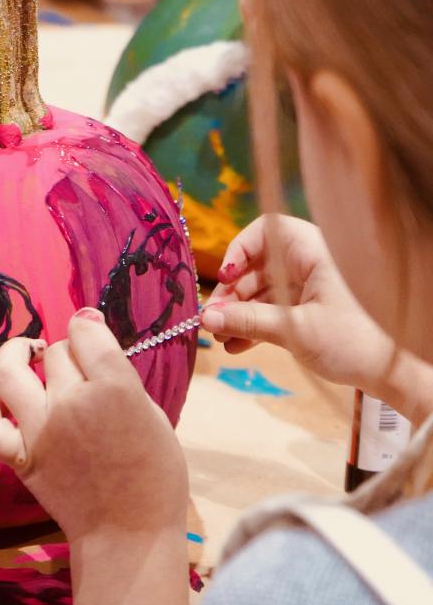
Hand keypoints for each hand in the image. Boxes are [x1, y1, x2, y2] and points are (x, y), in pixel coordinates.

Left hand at [0, 307, 187, 540]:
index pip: (85, 331)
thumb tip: (94, 341)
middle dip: (68, 353)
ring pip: (9, 369)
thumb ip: (121, 376)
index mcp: (115, 388)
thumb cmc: (156, 475)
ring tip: (29, 355)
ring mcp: (40, 429)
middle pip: (56, 351)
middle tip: (80, 370)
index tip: (91, 334)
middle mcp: (72, 401)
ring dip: (16, 353)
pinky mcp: (20, 458)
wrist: (130, 533)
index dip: (88, 327)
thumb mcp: (153, 413)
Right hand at [201, 215, 432, 422]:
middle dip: (233, 293)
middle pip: (258, 265)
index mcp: (313, 252)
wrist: (400, 373)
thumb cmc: (356, 342)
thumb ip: (247, 321)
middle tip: (213, 320)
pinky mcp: (312, 310)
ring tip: (221, 338)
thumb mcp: (294, 331)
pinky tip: (237, 346)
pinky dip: (256, 325)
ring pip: (264, 290)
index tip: (225, 279)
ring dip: (241, 313)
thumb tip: (206, 317)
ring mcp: (311, 287)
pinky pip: (275, 309)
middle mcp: (311, 263)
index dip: (239, 250)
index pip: (265, 231)